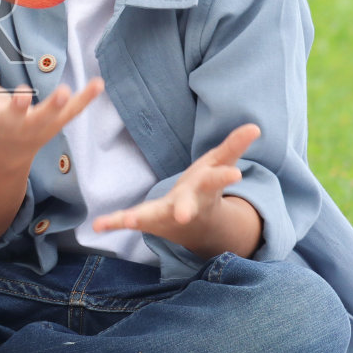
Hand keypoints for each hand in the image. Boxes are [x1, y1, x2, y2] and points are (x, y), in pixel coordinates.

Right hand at [0, 46, 101, 161]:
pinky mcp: (55, 121)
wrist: (7, 152)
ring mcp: (35, 124)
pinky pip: (72, 112)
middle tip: (21, 95)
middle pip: (13, 114)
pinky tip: (99, 83)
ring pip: (46, 117)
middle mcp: (10, 121)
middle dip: (17, 105)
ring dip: (56, 105)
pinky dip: (86, 100)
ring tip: (67, 90)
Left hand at [91, 123, 263, 256]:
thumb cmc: (206, 189)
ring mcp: (165, 214)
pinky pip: (130, 220)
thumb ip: (234, 147)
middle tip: (183, 215)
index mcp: (204, 189)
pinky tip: (97, 225)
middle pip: (186, 206)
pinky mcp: (148, 219)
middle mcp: (186, 205)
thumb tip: (255, 126)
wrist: (197, 226)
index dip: (225, 176)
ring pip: (154, 216)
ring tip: (129, 220)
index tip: (236, 174)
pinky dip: (114, 222)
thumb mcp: (219, 165)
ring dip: (141, 218)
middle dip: (184, 209)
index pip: (217, 181)